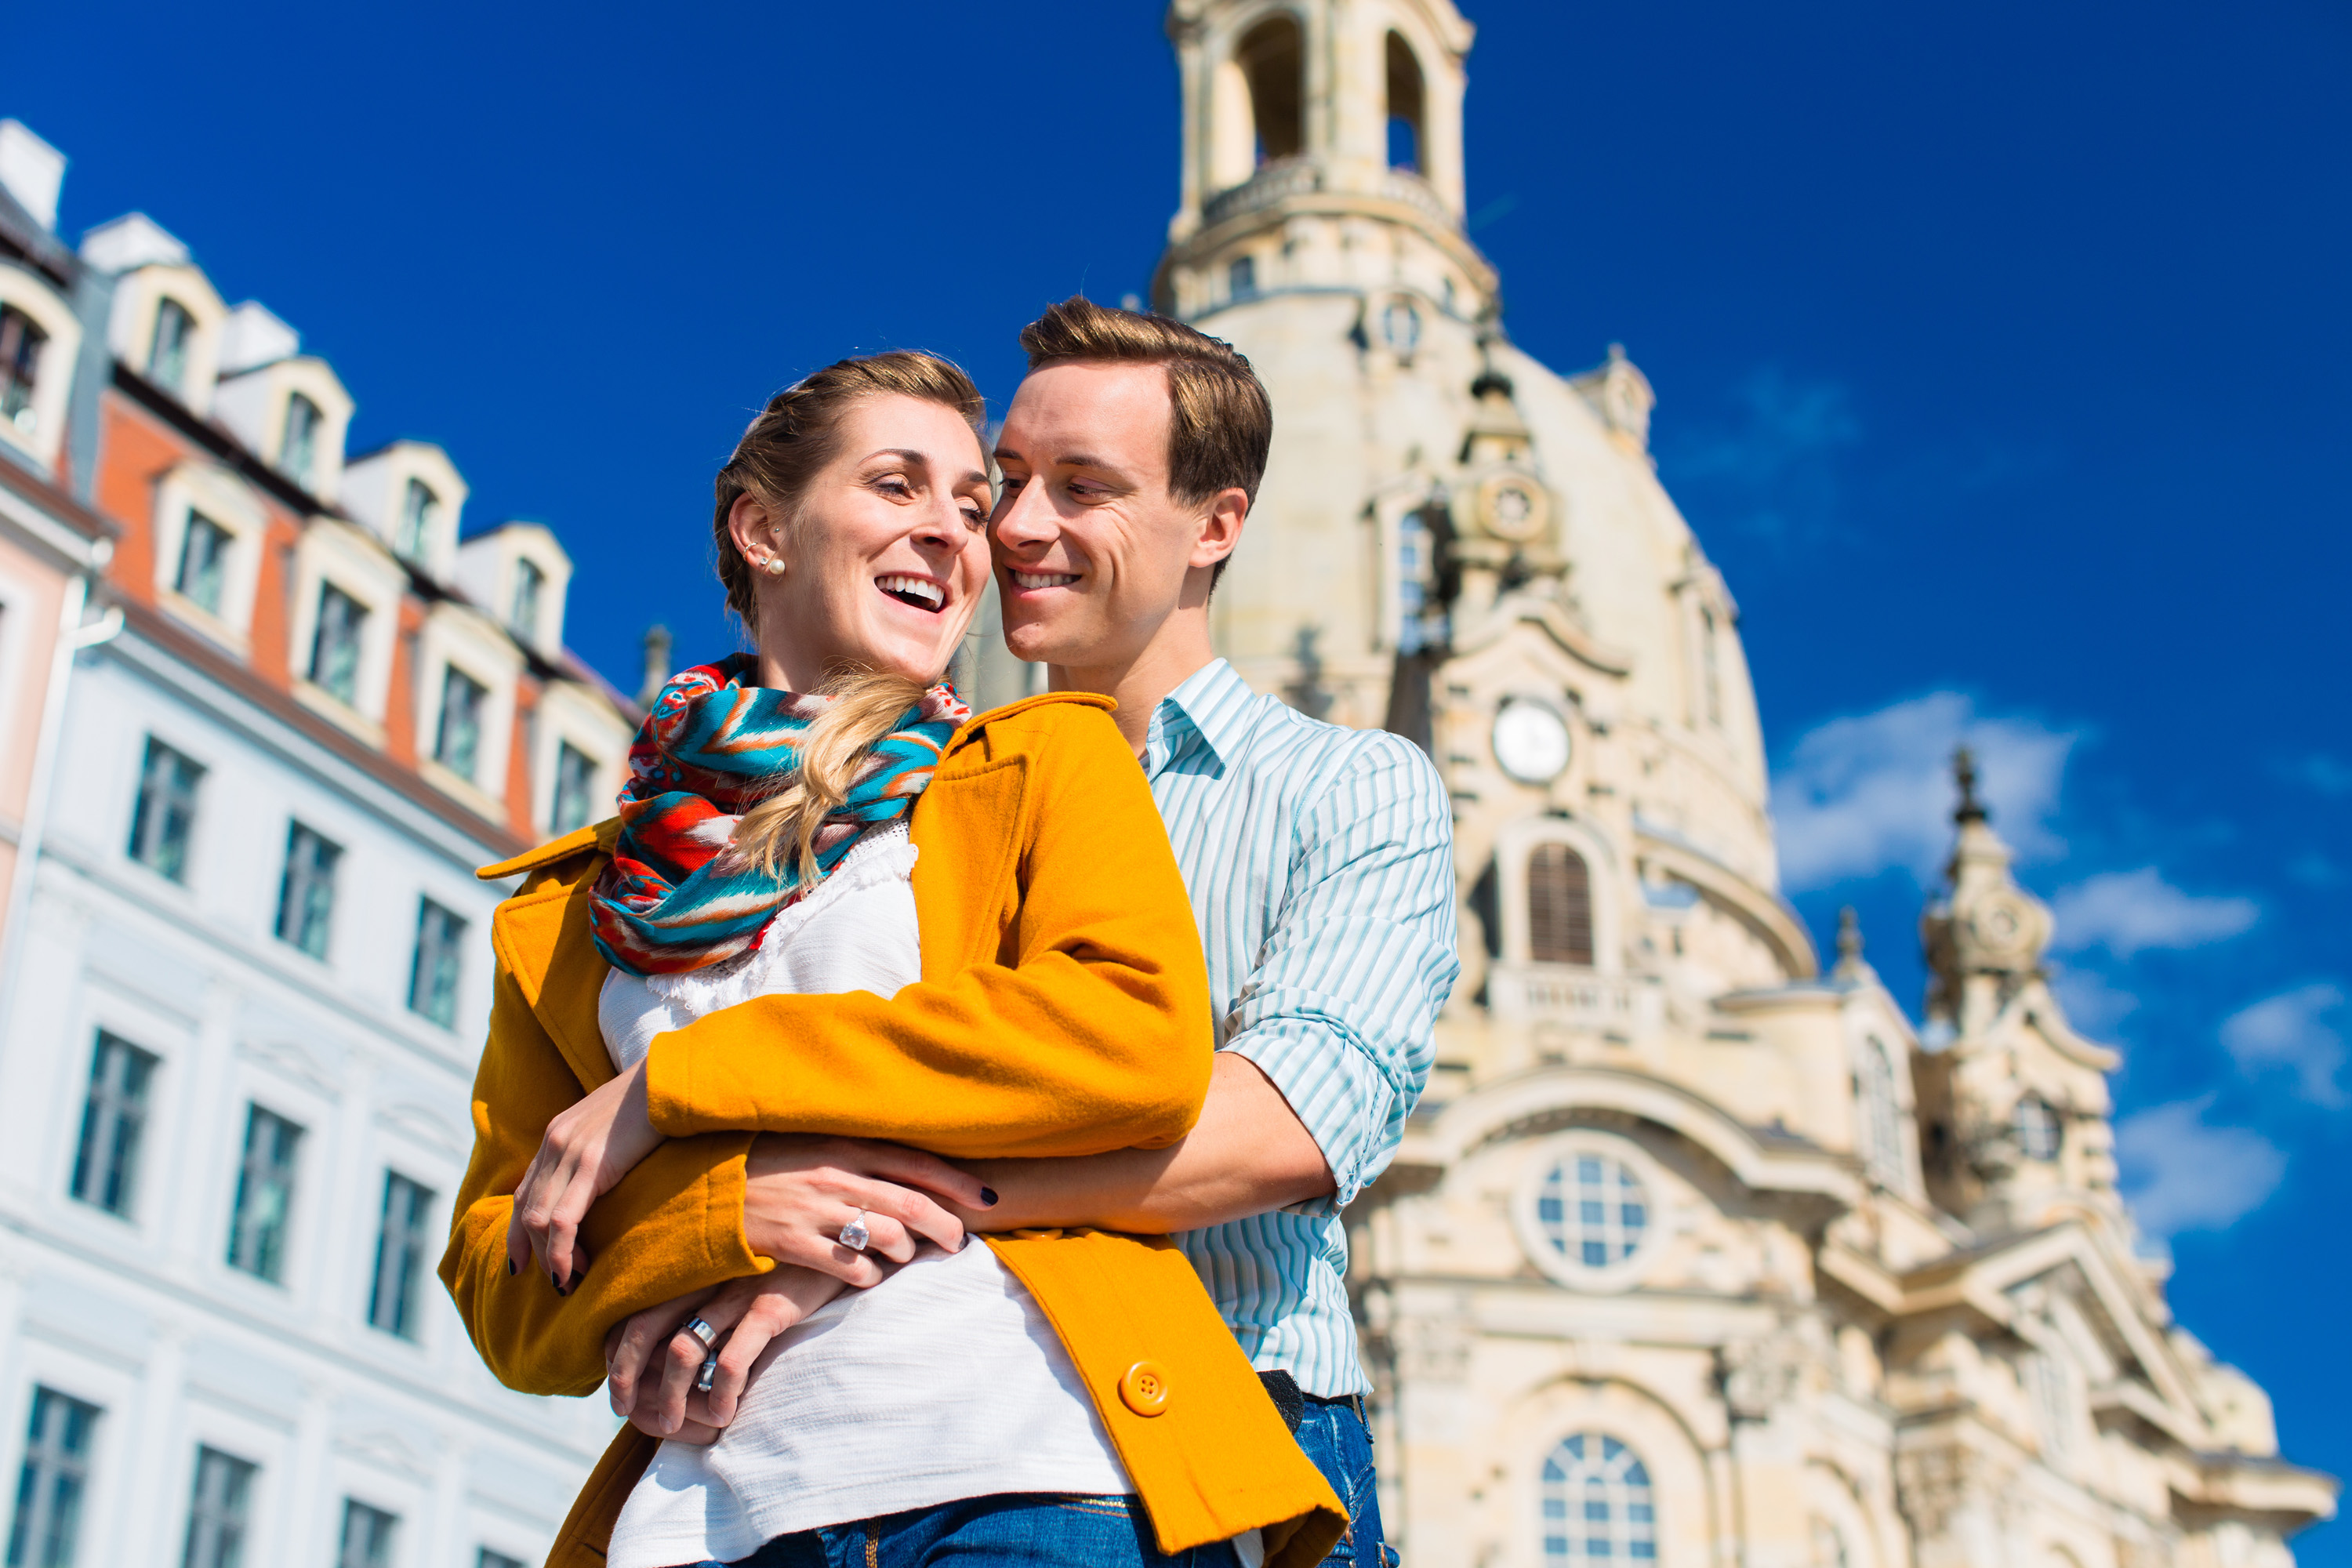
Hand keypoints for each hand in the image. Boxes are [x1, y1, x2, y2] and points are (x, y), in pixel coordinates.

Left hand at [505, 1060, 662, 1290]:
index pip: (523, 1192)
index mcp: (557, 1134)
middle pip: (526, 1211)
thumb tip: (602, 1183)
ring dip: (551, 1259)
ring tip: (569, 1282)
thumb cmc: (654, 1104)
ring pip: (539, 1220)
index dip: (519, 1232)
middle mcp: (554, 1143)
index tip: (524, 1263)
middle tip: (556, 1282)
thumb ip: (598, 1152)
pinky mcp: (591, 1163)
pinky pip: (563, 1220)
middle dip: (534, 1253)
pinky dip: (562, 1252)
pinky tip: (575, 1270)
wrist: (670, 1078)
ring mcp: (568, 1152)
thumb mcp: (615, 1129)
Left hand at [604, 1269, 850, 1439]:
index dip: (616, 1349)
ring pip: (681, 1350)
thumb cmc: (790, 1259)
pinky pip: (732, 1360)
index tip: (616, 1383)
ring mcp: (736, 1292)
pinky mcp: (770, 1306)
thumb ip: (712, 1293)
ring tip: (671, 1426)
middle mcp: (706, 1277)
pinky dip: (719, 1393)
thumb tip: (681, 1343)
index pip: (632, 1306)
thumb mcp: (742, 1267)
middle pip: (641, 1327)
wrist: (845, 1232)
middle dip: (625, 1376)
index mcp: (694, 1267)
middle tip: (624, 1412)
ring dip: (669, 1396)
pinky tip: (723, 1415)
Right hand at [739, 1134, 994, 1286]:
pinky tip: (871, 1278)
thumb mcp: (817, 1148)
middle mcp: (837, 1175)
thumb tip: (908, 1171)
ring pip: (885, 1236)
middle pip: (911, 1203)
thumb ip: (859, 1156)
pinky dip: (869, 1276)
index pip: (917, 1163)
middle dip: (945, 1225)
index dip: (956, 1183)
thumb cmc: (770, 1165)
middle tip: (960, 1242)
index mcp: (846, 1146)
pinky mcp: (792, 1242)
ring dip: (907, 1252)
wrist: (707, 1186)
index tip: (986, 1198)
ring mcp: (815, 1209)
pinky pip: (848, 1266)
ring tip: (909, 1258)